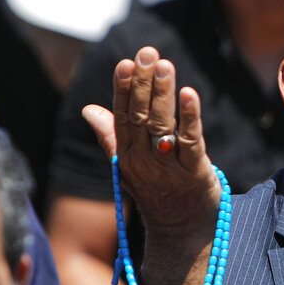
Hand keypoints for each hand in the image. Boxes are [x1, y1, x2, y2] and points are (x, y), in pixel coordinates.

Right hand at [82, 46, 221, 284]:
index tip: (126, 62)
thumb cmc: (157, 191)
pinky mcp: (195, 171)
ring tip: (165, 65)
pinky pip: (190, 141)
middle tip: (147, 52)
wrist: (182, 231)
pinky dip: (189, 117)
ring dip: (163, 94)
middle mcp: (144, 159)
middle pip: (140, 116)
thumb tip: (88, 109)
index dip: (123, 89)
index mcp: (127, 155)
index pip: (122, 116)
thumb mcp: (128, 166)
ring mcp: (169, 166)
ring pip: (162, 125)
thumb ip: (111, 136)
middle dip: (143, 83)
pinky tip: (189, 94)